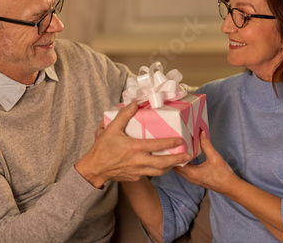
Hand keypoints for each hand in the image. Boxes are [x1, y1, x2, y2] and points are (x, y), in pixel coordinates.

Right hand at [75, 102, 190, 187]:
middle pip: (162, 163)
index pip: (156, 146)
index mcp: (134, 148)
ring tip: (179, 161)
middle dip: (177, 160)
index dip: (169, 143)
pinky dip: (159, 170)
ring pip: (159, 171)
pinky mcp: (135, 178)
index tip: (180, 140)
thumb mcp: (111, 129)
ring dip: (170, 167)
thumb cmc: (103, 149)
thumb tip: (134, 104)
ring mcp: (137, 171)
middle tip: (188, 155)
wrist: (95, 169)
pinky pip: (151, 174)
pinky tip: (163, 166)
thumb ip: (123, 116)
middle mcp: (138, 161)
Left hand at [173, 131, 235, 193]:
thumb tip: (201, 133)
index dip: (174, 154)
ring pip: (179, 169)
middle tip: (174, 144)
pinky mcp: (195, 178)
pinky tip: (186, 155)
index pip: (176, 163)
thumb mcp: (215, 157)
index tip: (174, 144)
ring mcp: (191, 179)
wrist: (229, 186)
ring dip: (178, 160)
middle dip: (174, 156)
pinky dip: (183, 163)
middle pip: (175, 167)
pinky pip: (185, 170)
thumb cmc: (223, 173)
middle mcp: (189, 178)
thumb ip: (206, 144)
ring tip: (179, 148)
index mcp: (192, 173)